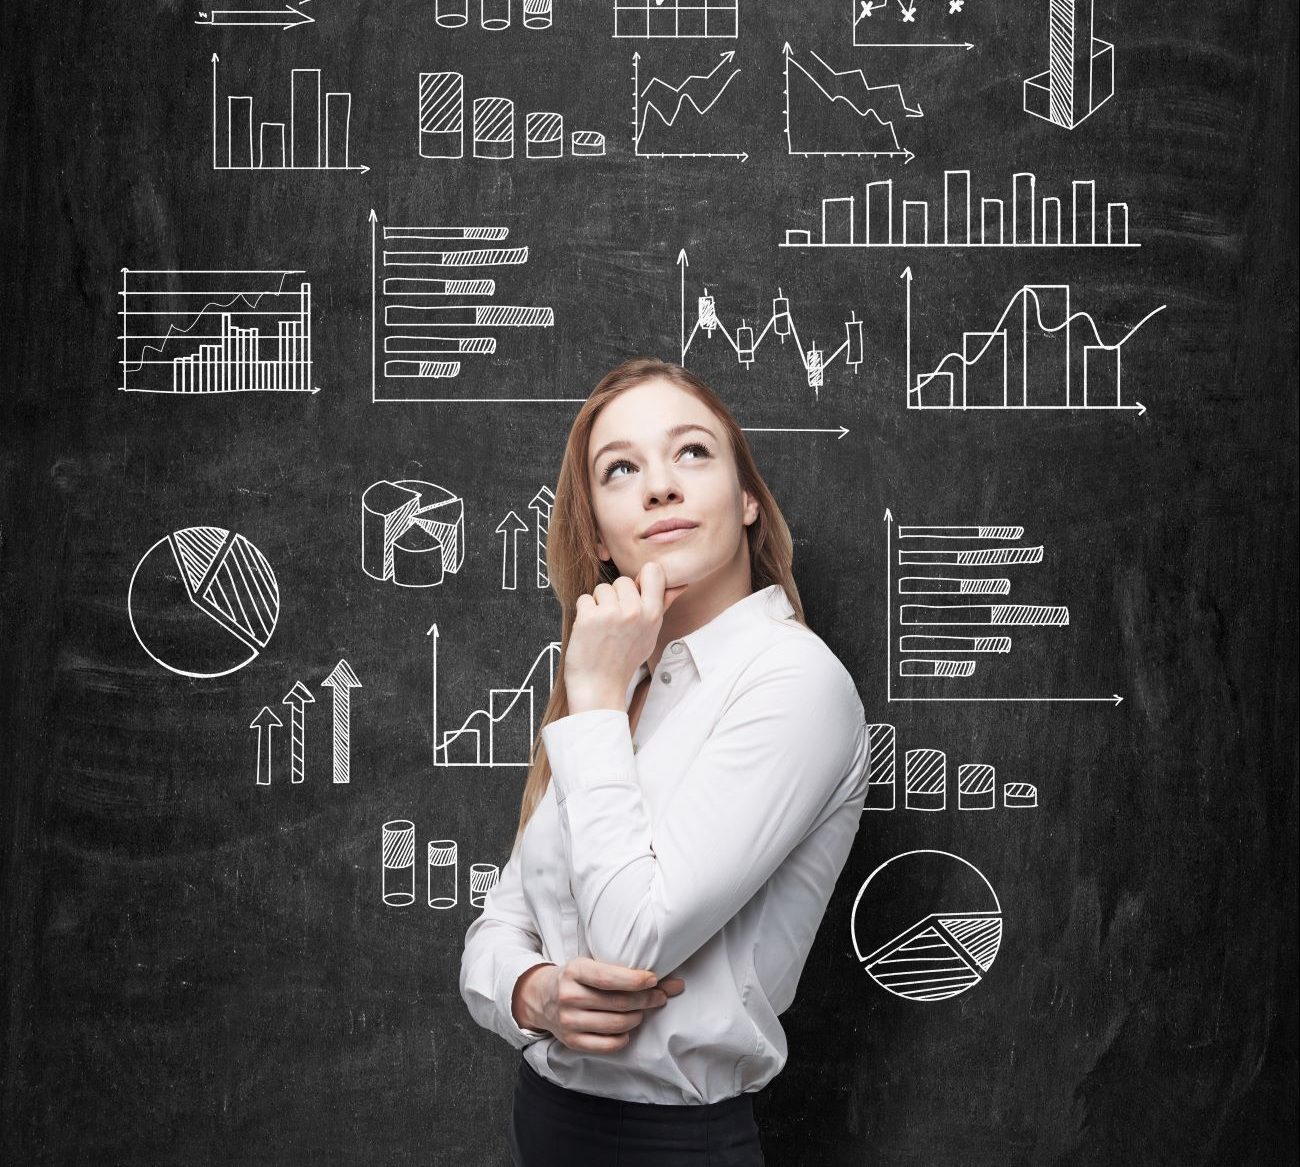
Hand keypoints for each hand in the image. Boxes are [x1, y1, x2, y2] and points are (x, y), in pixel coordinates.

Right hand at [512, 958, 685, 1052]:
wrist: (541, 998)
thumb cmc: (576, 979)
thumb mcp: (591, 965)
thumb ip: (625, 972)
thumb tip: (675, 983)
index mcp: (574, 971)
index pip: (607, 978)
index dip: (634, 980)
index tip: (653, 980)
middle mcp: (569, 996)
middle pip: (617, 1003)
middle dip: (645, 1000)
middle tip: (660, 996)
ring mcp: (569, 1021)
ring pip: (616, 1024)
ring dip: (637, 1018)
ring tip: (642, 1011)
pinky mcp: (572, 1041)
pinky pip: (607, 1045)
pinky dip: (623, 1038)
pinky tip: (627, 1029)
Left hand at [564, 561, 687, 713]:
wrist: (600, 687)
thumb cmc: (624, 660)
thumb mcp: (650, 634)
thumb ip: (662, 605)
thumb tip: (680, 584)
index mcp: (653, 614)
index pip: (653, 570)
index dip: (640, 580)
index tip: (634, 596)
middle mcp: (635, 612)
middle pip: (622, 580)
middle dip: (615, 597)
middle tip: (614, 622)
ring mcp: (612, 613)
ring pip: (601, 588)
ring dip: (597, 605)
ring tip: (601, 627)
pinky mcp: (589, 618)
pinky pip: (584, 599)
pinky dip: (583, 613)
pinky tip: (589, 631)